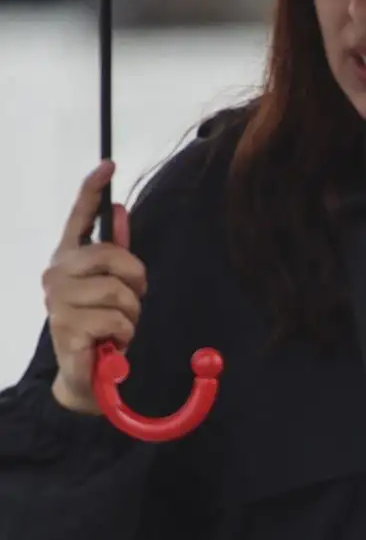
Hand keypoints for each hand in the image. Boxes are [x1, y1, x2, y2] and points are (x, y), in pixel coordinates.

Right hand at [43, 162, 144, 414]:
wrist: (87, 375)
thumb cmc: (99, 325)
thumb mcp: (113, 285)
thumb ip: (115, 251)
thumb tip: (121, 209)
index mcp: (68, 259)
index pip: (79, 218)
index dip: (92, 190)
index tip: (108, 165)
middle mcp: (56, 274)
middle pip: (112, 255)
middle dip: (136, 279)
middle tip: (132, 300)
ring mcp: (58, 300)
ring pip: (118, 290)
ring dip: (131, 313)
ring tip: (118, 326)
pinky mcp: (67, 326)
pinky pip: (117, 319)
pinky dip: (125, 333)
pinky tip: (112, 342)